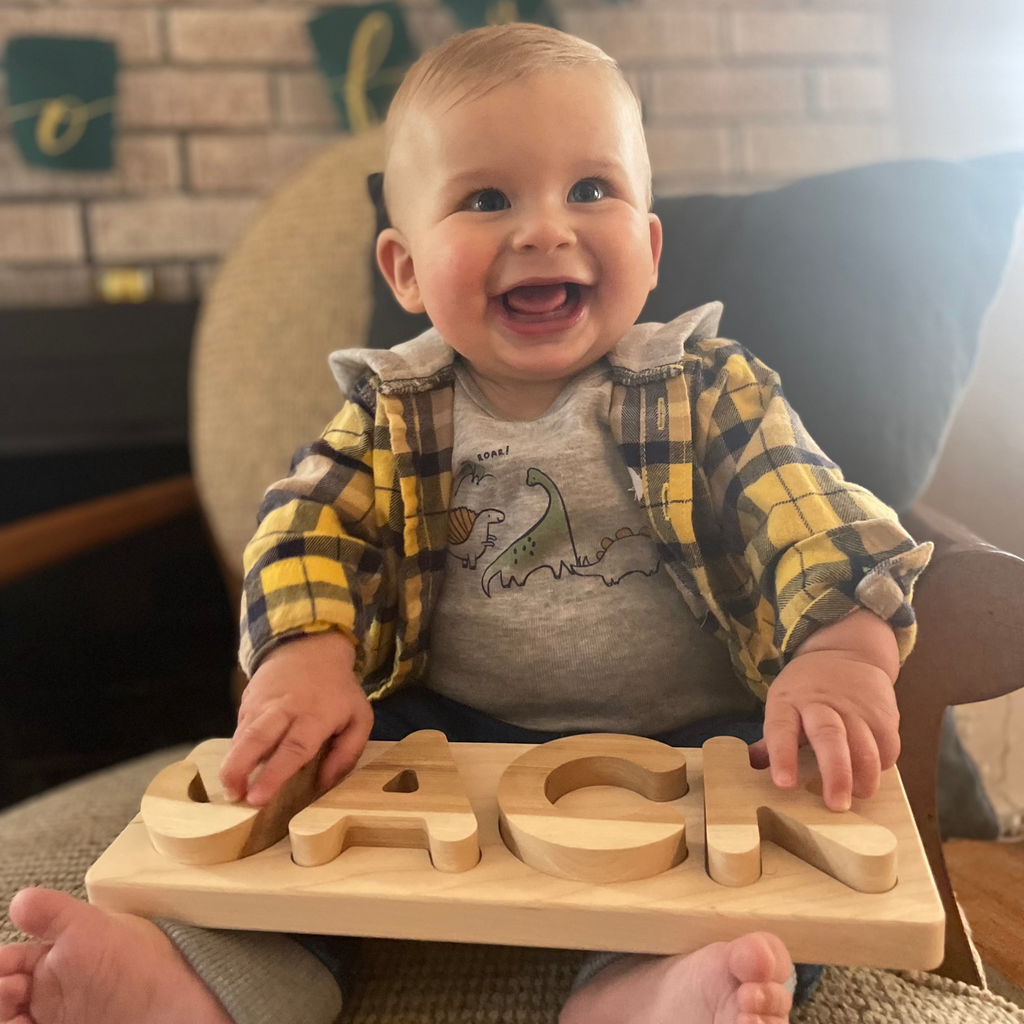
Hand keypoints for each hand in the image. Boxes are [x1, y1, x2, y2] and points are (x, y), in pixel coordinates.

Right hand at [218, 631, 373, 805]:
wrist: (310, 647)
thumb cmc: (338, 690)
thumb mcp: (359, 718)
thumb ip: (347, 753)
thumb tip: (324, 784)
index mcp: (315, 716)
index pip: (293, 748)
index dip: (274, 775)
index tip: (257, 798)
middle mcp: (284, 709)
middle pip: (256, 739)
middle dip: (239, 769)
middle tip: (233, 797)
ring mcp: (261, 703)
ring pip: (242, 735)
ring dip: (232, 763)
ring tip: (230, 790)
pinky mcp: (247, 701)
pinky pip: (240, 729)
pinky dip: (236, 750)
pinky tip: (237, 767)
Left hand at [748, 610, 900, 811]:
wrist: (847, 654)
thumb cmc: (807, 690)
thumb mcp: (783, 705)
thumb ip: (772, 740)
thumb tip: (753, 768)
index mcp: (788, 702)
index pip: (781, 728)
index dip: (782, 756)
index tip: (784, 784)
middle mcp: (821, 703)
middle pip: (829, 736)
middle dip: (835, 773)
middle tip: (836, 805)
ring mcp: (855, 707)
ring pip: (864, 744)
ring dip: (863, 776)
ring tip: (858, 796)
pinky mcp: (883, 713)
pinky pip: (887, 745)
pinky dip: (882, 766)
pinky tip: (872, 775)